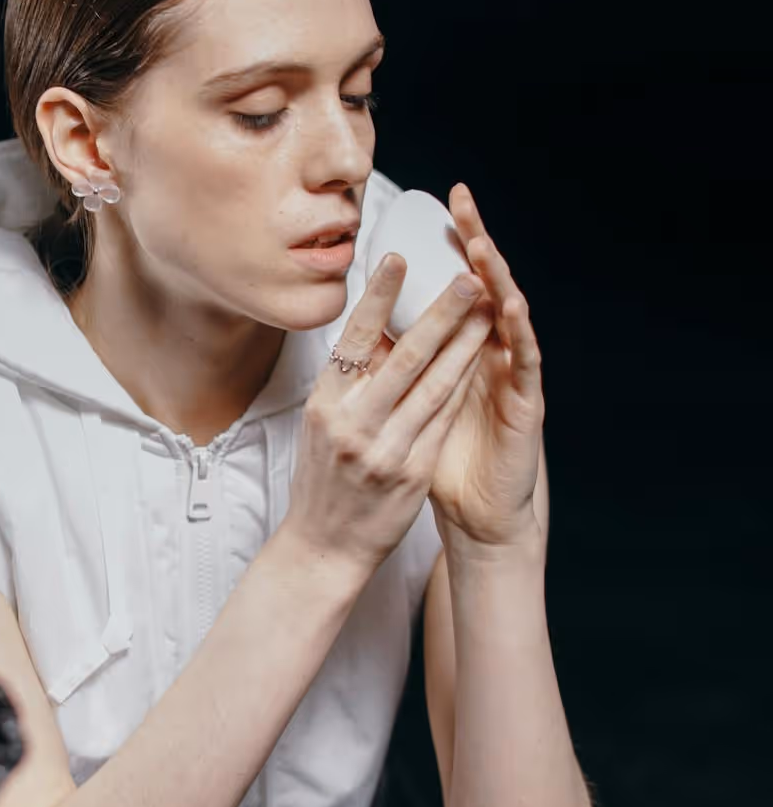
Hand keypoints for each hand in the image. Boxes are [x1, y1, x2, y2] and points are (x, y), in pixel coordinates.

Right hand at [284, 250, 495, 579]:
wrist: (323, 548)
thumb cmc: (322, 481)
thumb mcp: (319, 427)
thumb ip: (345, 385)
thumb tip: (368, 333)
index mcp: (324, 405)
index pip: (354, 340)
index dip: (378, 297)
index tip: (399, 257)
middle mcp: (352, 424)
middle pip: (404, 357)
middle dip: (441, 313)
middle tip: (467, 278)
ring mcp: (384, 450)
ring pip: (434, 386)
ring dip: (466, 345)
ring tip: (487, 312)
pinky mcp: (412, 473)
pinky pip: (443, 421)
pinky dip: (463, 387)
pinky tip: (482, 363)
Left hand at [426, 184, 544, 547]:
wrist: (477, 517)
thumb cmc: (440, 464)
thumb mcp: (406, 411)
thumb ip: (394, 373)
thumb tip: (359, 338)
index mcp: (459, 353)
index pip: (451, 289)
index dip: (443, 250)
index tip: (427, 207)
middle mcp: (489, 356)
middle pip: (480, 288)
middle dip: (471, 243)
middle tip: (461, 200)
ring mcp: (512, 377)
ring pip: (508, 315)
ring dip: (496, 277)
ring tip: (481, 244)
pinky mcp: (529, 404)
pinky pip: (526, 361)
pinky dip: (519, 331)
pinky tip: (510, 304)